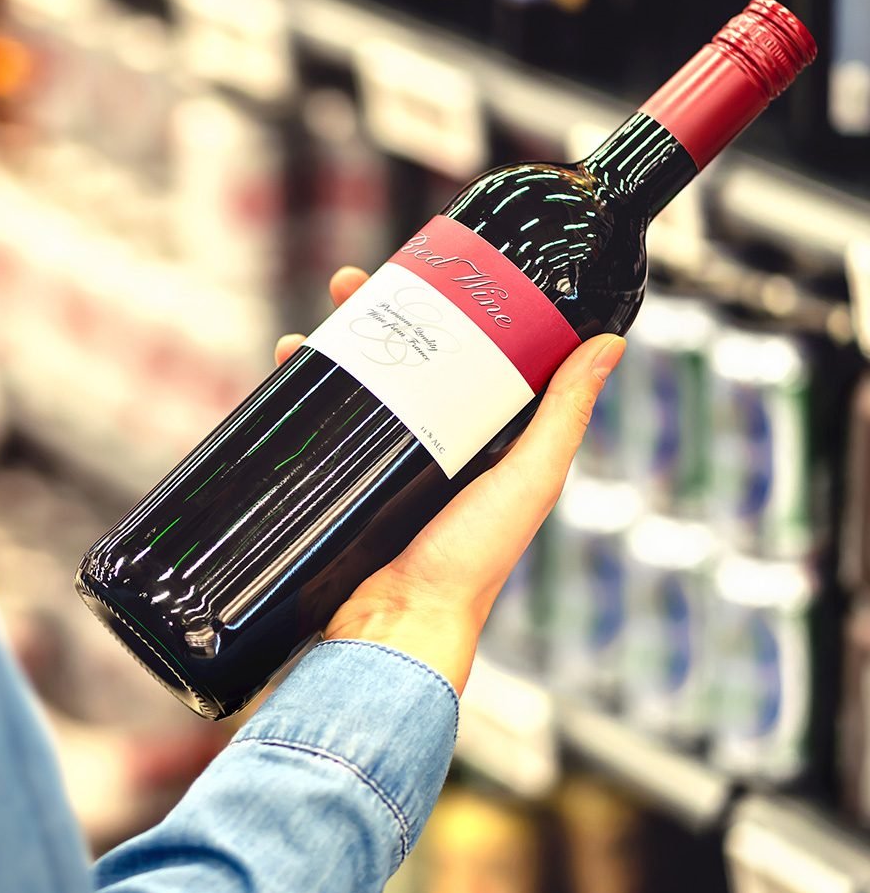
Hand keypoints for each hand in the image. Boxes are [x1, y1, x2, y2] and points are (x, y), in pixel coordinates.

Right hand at [275, 267, 624, 694]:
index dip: (443, 305)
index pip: (462, 350)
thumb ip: (564, 414)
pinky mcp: (342, 482)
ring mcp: (382, 462)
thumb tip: (607, 342)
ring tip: (307, 328)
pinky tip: (285, 370)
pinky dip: (302, 393)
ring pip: (354, 384)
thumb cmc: (473, 563)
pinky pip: (322, 425)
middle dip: (371, 313)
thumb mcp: (529, 479)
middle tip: (348, 282)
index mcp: (481, 437)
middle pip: (400, 356)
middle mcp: (431, 441)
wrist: (398, 624)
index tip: (426, 269)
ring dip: (327, 346)